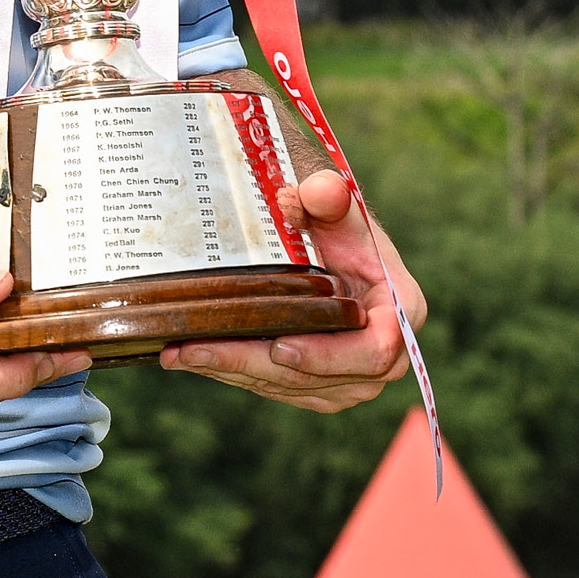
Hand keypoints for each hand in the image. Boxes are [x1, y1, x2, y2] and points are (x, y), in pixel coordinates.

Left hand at [159, 169, 422, 409]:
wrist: (323, 242)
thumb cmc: (332, 223)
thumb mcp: (333, 203)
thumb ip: (329, 196)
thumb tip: (320, 191)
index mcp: (399, 310)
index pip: (376, 349)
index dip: (330, 355)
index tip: (281, 347)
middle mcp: (382, 353)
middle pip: (324, 376)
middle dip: (256, 364)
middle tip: (199, 350)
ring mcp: (349, 374)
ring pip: (292, 385)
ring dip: (234, 371)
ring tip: (179, 352)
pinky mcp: (318, 383)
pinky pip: (277, 386)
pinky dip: (234, 373)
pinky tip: (191, 357)